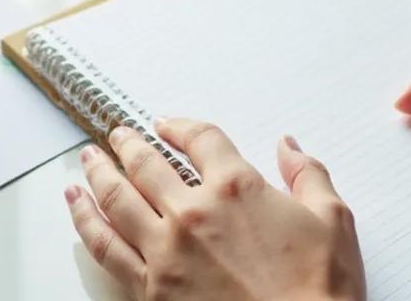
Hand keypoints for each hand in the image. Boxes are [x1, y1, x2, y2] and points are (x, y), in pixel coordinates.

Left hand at [64, 118, 365, 300]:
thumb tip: (289, 147)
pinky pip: (104, 245)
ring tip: (88, 159)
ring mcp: (167, 250)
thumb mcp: (334, 222)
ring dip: (98, 172)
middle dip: (129, 144)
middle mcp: (195, 212)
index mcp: (238, 188)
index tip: (168, 125)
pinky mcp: (150, 288)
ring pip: (117, 198)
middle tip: (118, 135)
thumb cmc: (318, 292)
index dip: (180, 127)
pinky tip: (76, 205)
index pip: (201, 140)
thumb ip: (309, 175)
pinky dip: (85, 220)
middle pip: (148, 163)